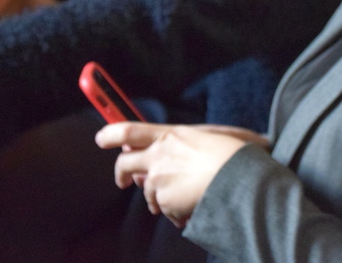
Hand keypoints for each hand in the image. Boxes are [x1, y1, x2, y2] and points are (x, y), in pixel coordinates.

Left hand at [96, 123, 268, 225]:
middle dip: (121, 174)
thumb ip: (185, 141)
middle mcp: (158, 156)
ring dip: (158, 197)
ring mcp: (159, 180)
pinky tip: (193, 206)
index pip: (129, 131)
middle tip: (124, 181)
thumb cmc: (232, 154)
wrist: (240, 179)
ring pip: (147, 192)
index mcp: (170, 135)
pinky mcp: (164, 202)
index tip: (101, 138)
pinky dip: (176, 211)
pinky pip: (164, 210)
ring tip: (182, 197)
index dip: (110, 134)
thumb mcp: (211, 135)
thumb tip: (168, 148)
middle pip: (124, 163)